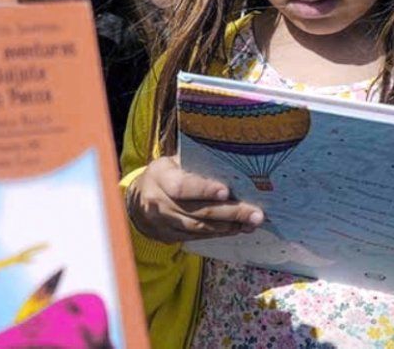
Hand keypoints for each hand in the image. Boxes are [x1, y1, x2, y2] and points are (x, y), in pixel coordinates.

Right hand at [126, 156, 263, 243]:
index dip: (204, 189)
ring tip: (251, 223)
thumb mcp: (174, 161)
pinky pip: (197, 237)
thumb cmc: (166, 174)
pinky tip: (236, 228)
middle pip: (197, 211)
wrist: (138, 200)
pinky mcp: (168, 236)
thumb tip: (233, 158)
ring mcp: (162, 223)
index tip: (227, 192)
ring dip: (228, 227)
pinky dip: (218, 233)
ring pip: (199, 228)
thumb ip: (196, 161)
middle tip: (255, 214)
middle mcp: (158, 202)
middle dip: (230, 213)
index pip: (182, 186)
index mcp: (159, 176)